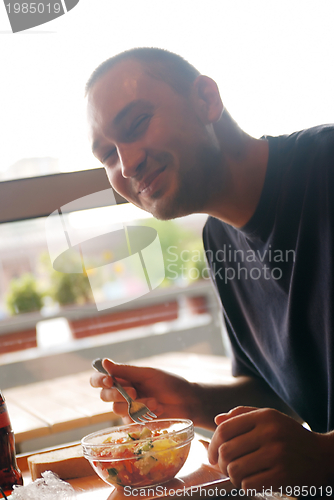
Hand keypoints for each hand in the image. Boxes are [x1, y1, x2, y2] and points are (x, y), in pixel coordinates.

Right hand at [90, 358, 198, 422]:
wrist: (187, 402)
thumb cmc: (168, 383)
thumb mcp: (148, 374)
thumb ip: (125, 370)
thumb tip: (104, 362)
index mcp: (123, 378)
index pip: (100, 379)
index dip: (99, 380)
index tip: (109, 380)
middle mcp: (121, 393)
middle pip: (104, 396)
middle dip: (117, 394)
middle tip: (134, 392)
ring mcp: (127, 409)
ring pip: (116, 409)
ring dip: (136, 404)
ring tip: (155, 402)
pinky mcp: (134, 423)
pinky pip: (129, 421)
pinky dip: (143, 414)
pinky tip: (158, 409)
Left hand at [208, 406, 333, 490]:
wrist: (323, 456)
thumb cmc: (290, 436)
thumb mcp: (270, 418)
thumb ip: (243, 415)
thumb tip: (217, 420)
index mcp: (264, 417)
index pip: (225, 429)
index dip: (212, 443)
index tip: (212, 454)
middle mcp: (270, 433)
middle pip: (226, 451)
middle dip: (220, 463)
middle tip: (224, 467)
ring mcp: (277, 455)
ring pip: (235, 470)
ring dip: (232, 476)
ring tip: (238, 475)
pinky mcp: (282, 476)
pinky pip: (248, 484)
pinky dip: (245, 486)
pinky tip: (251, 482)